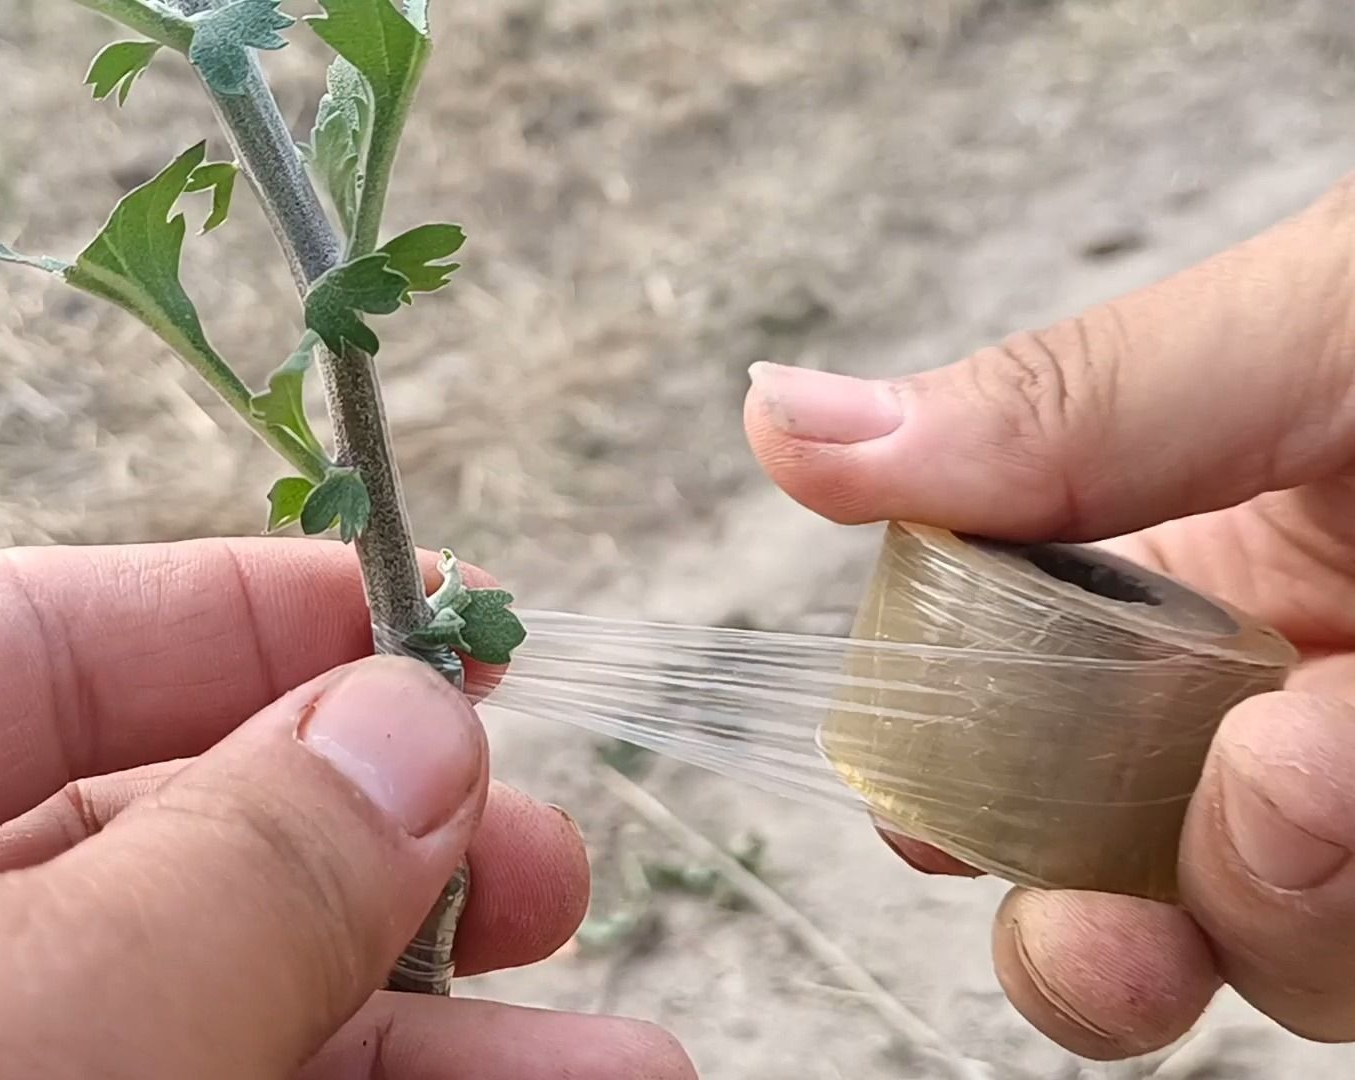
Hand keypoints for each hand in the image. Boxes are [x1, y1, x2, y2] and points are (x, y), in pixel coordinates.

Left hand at [0, 538, 695, 1078]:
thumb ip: (226, 873)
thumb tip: (420, 724)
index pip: (19, 653)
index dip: (253, 630)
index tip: (447, 641)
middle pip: (146, 858)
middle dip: (379, 870)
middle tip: (550, 882)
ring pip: (200, 1037)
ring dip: (419, 1059)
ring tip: (630, 1075)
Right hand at [742, 174, 1354, 1057]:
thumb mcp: (1311, 332)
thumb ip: (1061, 411)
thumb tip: (780, 421)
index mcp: (1201, 575)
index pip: (1008, 719)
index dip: (952, 791)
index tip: (935, 825)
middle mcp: (1289, 708)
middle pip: (1125, 887)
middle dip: (1094, 940)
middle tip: (1112, 941)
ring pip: (1285, 952)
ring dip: (1285, 898)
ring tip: (1327, 763)